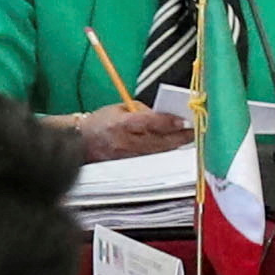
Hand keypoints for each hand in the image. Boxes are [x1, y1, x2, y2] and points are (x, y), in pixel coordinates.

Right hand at [55, 104, 179, 163]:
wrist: (81, 141)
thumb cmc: (101, 122)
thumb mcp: (120, 108)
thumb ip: (143, 111)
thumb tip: (165, 115)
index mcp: (121, 124)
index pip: (149, 123)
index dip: (168, 123)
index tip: (183, 121)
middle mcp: (124, 143)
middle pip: (157, 142)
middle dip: (178, 137)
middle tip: (192, 132)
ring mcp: (127, 157)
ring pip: (157, 153)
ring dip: (174, 146)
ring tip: (187, 139)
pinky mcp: (128, 166)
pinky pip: (151, 160)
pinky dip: (163, 153)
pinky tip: (172, 149)